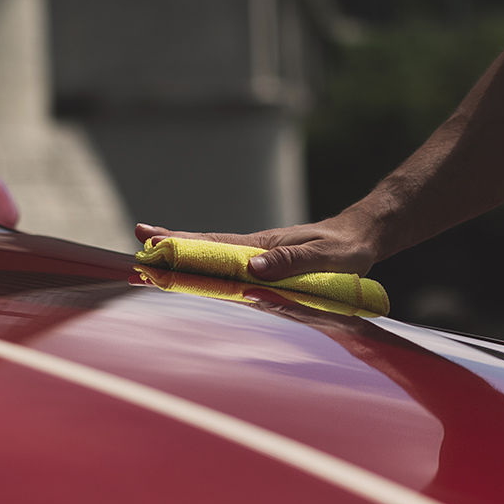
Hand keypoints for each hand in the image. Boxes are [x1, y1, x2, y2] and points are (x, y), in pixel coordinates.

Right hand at [134, 214, 382, 280]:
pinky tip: (194, 265)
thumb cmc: (347, 249)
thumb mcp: (326, 258)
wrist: (364, 235)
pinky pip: (230, 262)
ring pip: (215, 252)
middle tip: (138, 238)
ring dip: (184, 252)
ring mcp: (259, 254)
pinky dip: (206, 261)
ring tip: (152, 249)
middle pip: (207, 245)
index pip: (216, 246)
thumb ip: (292, 263)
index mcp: (264, 246)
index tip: (154, 240)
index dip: (184, 245)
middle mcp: (256, 247)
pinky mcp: (266, 262)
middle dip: (172, 243)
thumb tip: (252, 267)